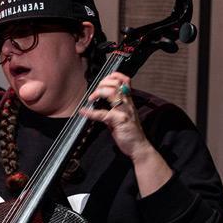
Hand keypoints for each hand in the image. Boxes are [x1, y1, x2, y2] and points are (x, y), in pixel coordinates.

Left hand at [81, 72, 172, 195]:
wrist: (138, 147)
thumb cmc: (129, 132)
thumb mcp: (122, 115)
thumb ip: (113, 107)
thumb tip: (99, 101)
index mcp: (128, 101)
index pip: (124, 80)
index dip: (113, 76)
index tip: (102, 81)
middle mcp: (127, 103)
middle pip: (117, 82)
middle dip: (103, 83)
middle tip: (94, 93)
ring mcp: (124, 111)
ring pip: (112, 93)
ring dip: (98, 92)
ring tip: (90, 99)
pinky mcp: (119, 121)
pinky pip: (103, 114)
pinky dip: (91, 112)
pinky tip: (84, 112)